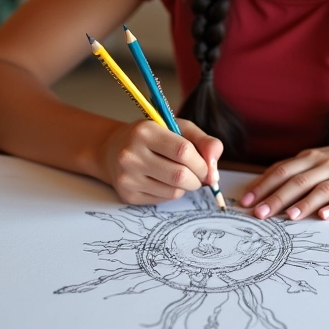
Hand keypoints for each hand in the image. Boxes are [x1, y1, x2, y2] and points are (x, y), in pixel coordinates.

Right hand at [99, 118, 222, 204]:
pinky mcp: (127, 195)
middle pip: (180, 175)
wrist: (114, 150)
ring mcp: (127, 177)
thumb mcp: (178, 128)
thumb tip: (214, 165)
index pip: (183, 151)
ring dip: (186, 186)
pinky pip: (163, 200)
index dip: (202, 162)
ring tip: (180, 174)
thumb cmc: (153, 137)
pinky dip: (173, 193)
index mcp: (145, 131)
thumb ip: (203, 141)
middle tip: (199, 174)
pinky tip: (164, 181)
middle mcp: (131, 154)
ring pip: (174, 191)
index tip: (207, 165)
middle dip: (198, 178)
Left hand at [239, 136, 328, 220]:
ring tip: (289, 217)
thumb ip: (293, 171)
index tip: (246, 201)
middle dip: (277, 197)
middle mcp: (326, 166)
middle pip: (298, 181)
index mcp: (311, 158)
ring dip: (305, 203)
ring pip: (322, 190)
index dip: (263, 185)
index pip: (282, 171)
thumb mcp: (315, 159)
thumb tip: (262, 186)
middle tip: (259, 213)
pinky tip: (325, 217)